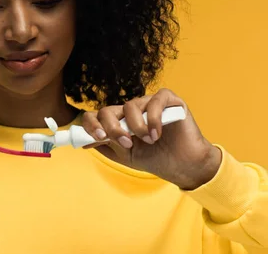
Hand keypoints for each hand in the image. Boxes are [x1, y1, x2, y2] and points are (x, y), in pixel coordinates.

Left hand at [82, 88, 221, 189]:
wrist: (184, 166)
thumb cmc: (156, 159)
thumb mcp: (125, 155)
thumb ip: (107, 145)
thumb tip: (83, 142)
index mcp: (119, 122)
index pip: (97, 116)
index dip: (92, 125)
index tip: (99, 138)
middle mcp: (132, 111)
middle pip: (109, 110)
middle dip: (112, 128)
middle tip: (125, 143)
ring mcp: (149, 104)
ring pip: (130, 105)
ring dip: (136, 127)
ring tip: (148, 141)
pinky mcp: (169, 101)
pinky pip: (155, 101)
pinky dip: (153, 118)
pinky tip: (157, 134)